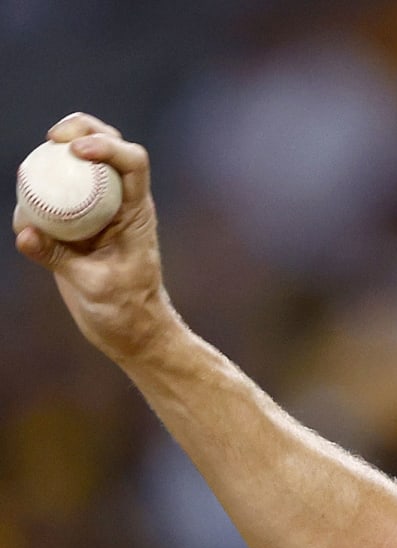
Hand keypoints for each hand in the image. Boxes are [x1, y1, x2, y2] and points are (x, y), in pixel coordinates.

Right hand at [13, 113, 171, 361]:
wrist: (132, 330)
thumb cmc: (125, 310)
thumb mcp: (92, 285)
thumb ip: (57, 257)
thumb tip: (23, 231)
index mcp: (135, 212)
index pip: (133, 163)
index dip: (107, 146)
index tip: (75, 150)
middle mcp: (118, 205)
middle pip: (107, 149)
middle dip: (81, 130)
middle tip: (52, 138)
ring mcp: (97, 213)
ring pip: (81, 167)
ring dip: (56, 155)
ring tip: (31, 169)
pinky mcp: (76, 226)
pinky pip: (55, 198)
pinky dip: (37, 194)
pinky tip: (25, 216)